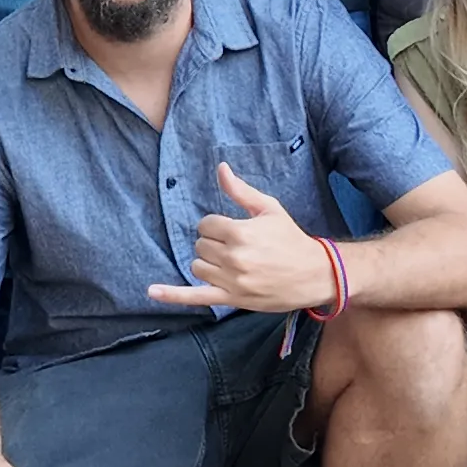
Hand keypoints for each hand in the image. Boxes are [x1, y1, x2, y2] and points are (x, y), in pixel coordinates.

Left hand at [145, 163, 337, 312]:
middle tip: (237, 247)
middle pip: (200, 245)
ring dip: (208, 263)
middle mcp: (233, 257)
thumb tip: (220, 168)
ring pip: (197, 266)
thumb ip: (240, 191)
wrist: (314, 274)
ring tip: (231, 262)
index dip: (216, 226)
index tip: (232, 230)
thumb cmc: (290, 239)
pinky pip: (195, 297)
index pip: (205, 224)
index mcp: (240, 232)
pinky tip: (152, 291)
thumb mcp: (269, 208)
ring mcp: (231, 280)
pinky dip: (172, 294)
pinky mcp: (231, 299)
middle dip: (213, 243)